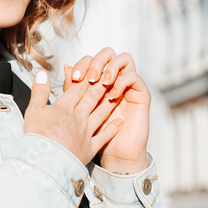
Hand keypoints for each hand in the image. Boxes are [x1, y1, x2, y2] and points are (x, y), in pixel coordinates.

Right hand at [23, 62, 126, 167]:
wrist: (47, 162)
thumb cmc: (38, 137)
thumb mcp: (33, 110)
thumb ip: (39, 91)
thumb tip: (42, 74)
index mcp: (63, 108)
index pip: (76, 89)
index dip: (85, 78)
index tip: (93, 69)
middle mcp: (78, 117)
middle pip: (91, 98)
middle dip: (100, 86)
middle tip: (109, 76)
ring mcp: (86, 132)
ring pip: (100, 114)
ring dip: (108, 103)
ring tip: (117, 93)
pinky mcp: (90, 148)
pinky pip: (104, 136)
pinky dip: (113, 128)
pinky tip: (120, 121)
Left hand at [64, 48, 149, 172]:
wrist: (114, 153)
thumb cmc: (95, 132)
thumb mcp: (78, 109)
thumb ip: (72, 89)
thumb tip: (66, 66)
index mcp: (98, 79)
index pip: (90, 59)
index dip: (82, 64)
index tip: (74, 79)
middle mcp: (115, 78)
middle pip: (107, 54)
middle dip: (97, 62)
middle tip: (90, 77)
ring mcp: (128, 84)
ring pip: (124, 59)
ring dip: (112, 67)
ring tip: (103, 82)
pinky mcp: (141, 94)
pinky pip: (134, 77)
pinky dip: (122, 82)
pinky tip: (113, 96)